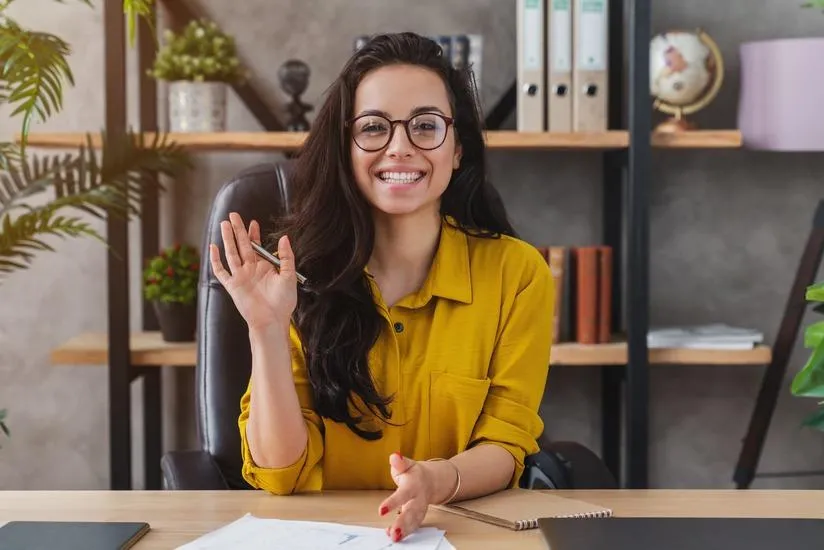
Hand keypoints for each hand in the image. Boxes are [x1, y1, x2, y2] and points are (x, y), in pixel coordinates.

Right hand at [209, 212, 297, 329]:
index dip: (254, 234)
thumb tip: (284, 238)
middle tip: (233, 215)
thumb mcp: (289, 276)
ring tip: (224, 224)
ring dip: (227, 239)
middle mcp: (250, 270)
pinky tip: (213, 248)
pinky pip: (221, 271)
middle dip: (238, 230)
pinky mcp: (232, 286)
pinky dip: (216, 260)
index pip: (256, 246)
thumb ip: (287, 257)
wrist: (272, 320)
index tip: (253, 222)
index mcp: (264, 267)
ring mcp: (240, 277)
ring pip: (231, 253)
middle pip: (242, 245)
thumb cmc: (283, 302)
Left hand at [377, 453, 443, 542]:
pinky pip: (413, 526)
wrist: (431, 481)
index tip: (381, 511)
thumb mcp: (406, 464)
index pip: (403, 495)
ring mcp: (420, 509)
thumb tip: (394, 456)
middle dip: (403, 523)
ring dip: (405, 531)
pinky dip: (406, 533)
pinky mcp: (419, 516)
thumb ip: (400, 462)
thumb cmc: (414, 473)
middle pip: (411, 512)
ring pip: (414, 521)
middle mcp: (418, 499)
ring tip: (394, 537)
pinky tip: (395, 536)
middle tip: (393, 532)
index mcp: (414, 485)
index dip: (392, 503)